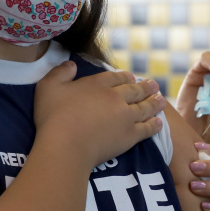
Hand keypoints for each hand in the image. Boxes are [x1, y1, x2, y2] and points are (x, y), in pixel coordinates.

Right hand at [34, 61, 165, 166]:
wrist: (66, 145)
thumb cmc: (53, 116)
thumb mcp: (48, 87)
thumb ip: (60, 73)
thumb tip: (71, 65)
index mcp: (97, 84)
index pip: (116, 77)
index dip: (125, 77)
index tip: (132, 78)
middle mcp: (116, 97)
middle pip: (134, 90)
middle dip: (145, 87)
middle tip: (154, 85)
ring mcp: (126, 116)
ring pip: (145, 107)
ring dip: (154, 102)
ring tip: (161, 99)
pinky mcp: (130, 135)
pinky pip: (147, 128)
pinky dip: (154, 124)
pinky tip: (159, 122)